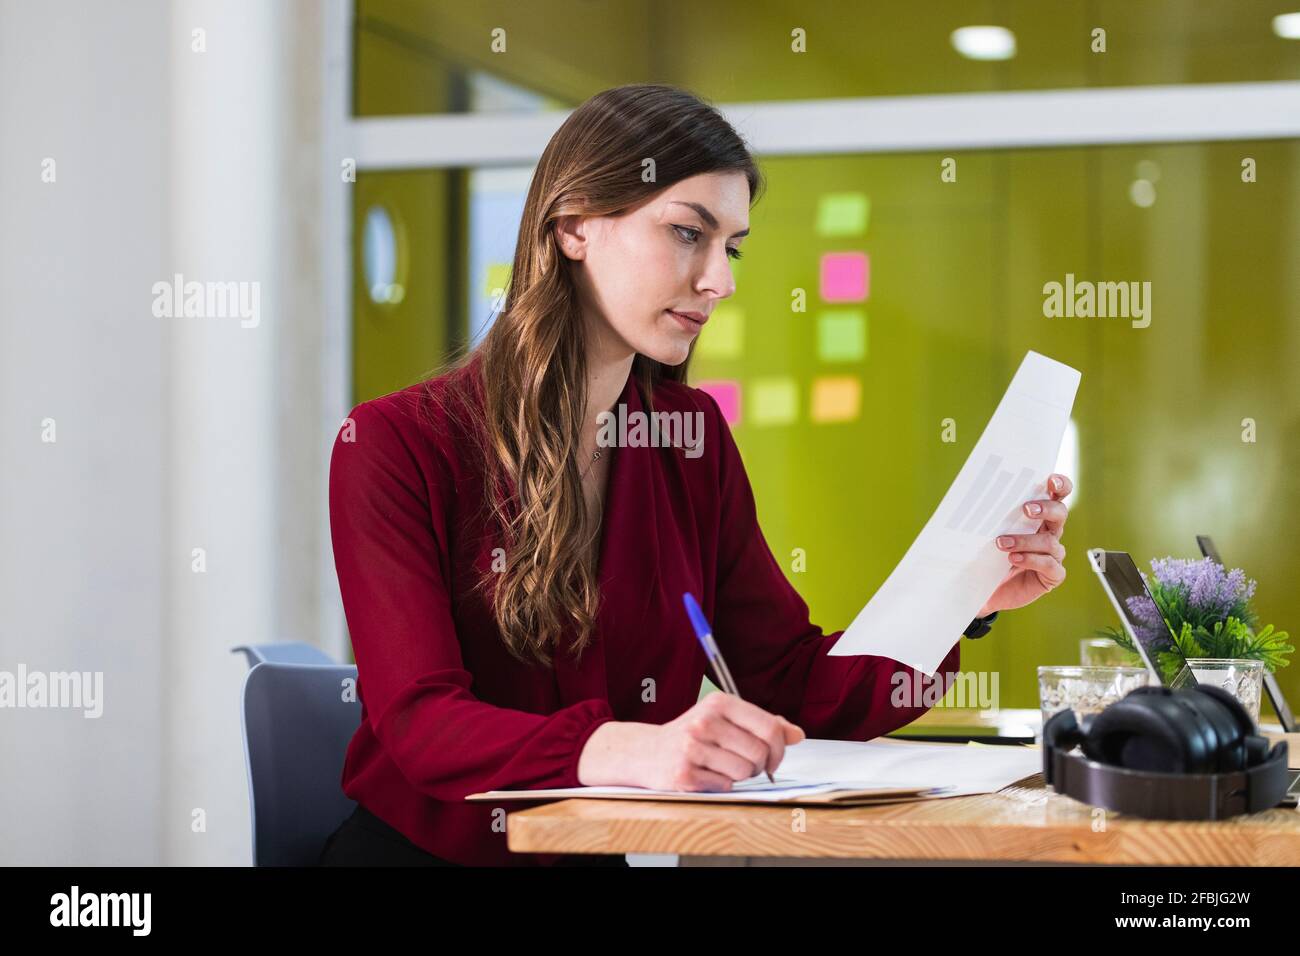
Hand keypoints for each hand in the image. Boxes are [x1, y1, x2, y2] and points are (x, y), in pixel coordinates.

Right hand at [576, 693, 804, 790]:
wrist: (645, 751)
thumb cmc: (692, 735)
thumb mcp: (725, 719)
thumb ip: (763, 724)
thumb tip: (797, 734)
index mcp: (719, 702)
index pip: (769, 726)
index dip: (779, 748)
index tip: (773, 758)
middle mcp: (705, 721)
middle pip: (758, 753)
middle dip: (758, 766)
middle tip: (743, 765)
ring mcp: (692, 747)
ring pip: (743, 772)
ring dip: (738, 777)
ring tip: (721, 768)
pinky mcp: (683, 773)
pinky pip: (724, 786)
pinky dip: (720, 785)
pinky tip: (705, 775)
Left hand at [977, 473, 1071, 616]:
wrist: (986, 590)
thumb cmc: (988, 557)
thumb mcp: (987, 533)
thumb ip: (991, 516)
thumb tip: (974, 497)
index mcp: (1039, 517)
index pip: (1057, 495)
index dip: (1060, 485)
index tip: (1050, 480)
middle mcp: (1050, 533)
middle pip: (1060, 513)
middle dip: (1046, 508)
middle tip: (1026, 509)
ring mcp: (1053, 555)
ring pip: (1050, 541)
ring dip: (1025, 540)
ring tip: (1002, 543)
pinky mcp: (1052, 575)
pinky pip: (1050, 565)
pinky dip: (1031, 560)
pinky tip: (1014, 559)